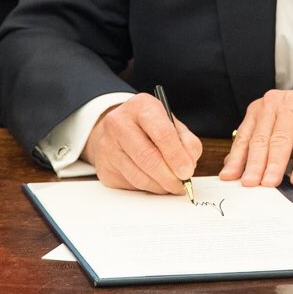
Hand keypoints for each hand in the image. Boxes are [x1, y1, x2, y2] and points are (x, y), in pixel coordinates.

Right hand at [82, 93, 203, 194]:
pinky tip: (156, 183)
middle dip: (169, 176)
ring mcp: (108, 145)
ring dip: (160, 186)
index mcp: (142, 106)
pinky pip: (130, 184)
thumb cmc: (150, 127)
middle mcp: (120, 122)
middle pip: (148, 157)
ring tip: (172, 186)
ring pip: (138, 175)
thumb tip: (188, 166)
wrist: (117, 129)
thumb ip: (186, 142)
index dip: (176, 155)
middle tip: (181, 185)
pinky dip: (148, 187)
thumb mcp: (172, 124)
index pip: (162, 132)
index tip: (187, 171)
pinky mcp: (104, 166)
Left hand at [220, 85, 292, 186]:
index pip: (246, 135)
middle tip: (249, 183)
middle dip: (254, 164)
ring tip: (269, 183)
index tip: (229, 177)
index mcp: (264, 107)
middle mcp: (277, 103)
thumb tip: (235, 165)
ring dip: (274, 165)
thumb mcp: (284, 131)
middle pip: (261, 139)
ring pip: (281, 140)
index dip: (237, 158)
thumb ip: (262, 145)